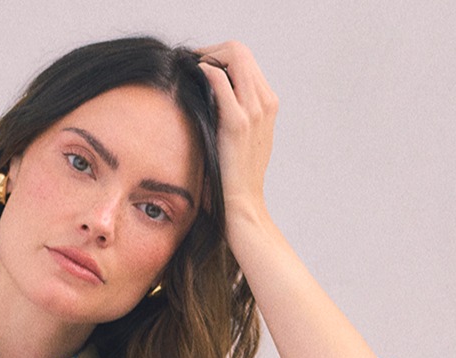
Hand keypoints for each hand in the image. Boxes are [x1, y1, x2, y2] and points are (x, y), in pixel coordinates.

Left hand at [197, 41, 278, 243]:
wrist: (240, 208)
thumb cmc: (231, 179)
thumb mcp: (236, 141)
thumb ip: (229, 115)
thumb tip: (202, 98)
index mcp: (267, 104)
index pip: (245, 60)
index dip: (219, 56)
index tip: (197, 67)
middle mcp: (265, 102)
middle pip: (240, 51)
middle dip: (211, 51)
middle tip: (189, 64)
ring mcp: (256, 111)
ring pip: (235, 56)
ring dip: (207, 57)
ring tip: (187, 72)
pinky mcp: (239, 123)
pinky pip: (221, 79)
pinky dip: (204, 72)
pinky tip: (190, 82)